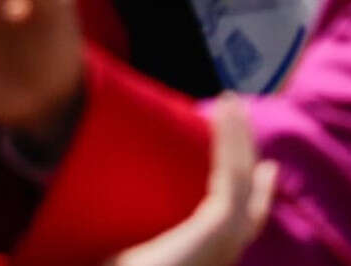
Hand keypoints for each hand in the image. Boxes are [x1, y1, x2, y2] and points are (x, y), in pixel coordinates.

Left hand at [115, 100, 270, 265]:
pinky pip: (231, 175)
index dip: (258, 194)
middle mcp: (224, 252)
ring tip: (231, 101)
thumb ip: (130, 235)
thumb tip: (82, 215)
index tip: (267, 168)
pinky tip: (224, 112)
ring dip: (239, 137)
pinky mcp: (218, 228)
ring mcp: (225, 242)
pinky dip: (230, 141)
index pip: (243, 222)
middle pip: (251, 199)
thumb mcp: (127, 253)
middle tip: (244, 118)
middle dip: (250, 157)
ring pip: (241, 178)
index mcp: (206, 256)